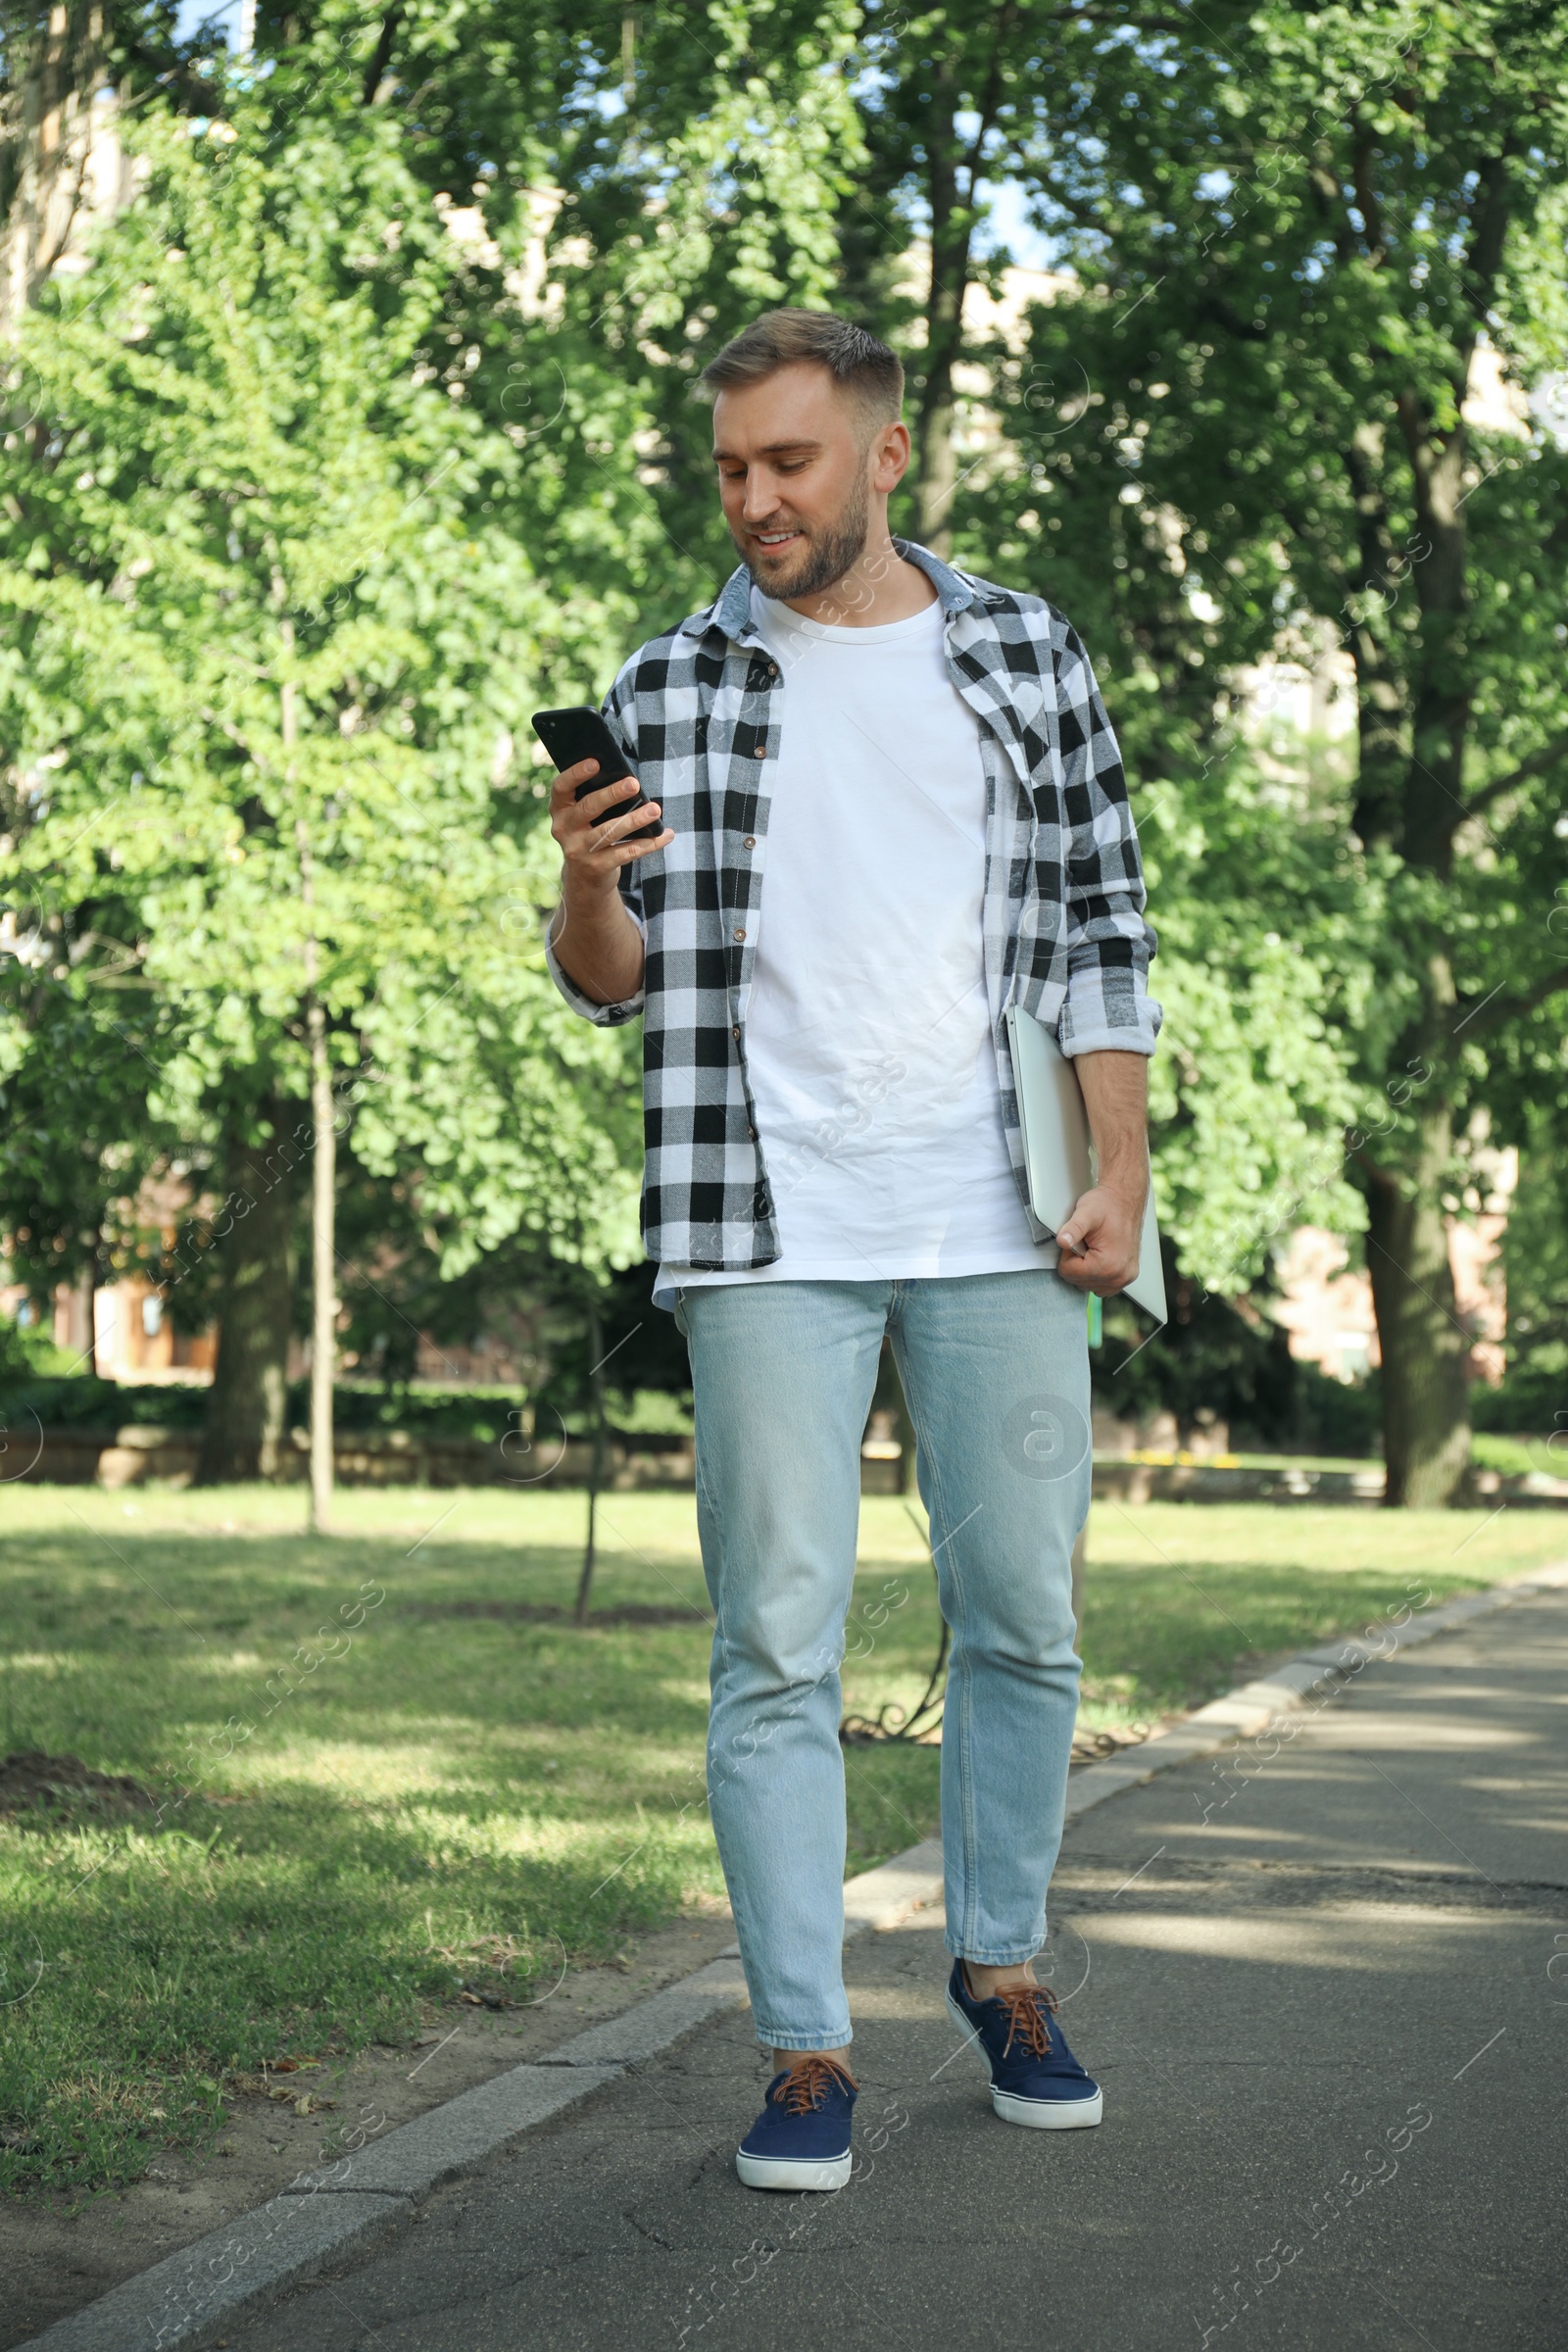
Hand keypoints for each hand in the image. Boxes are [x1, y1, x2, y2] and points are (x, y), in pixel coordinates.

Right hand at [549, 758, 671, 905]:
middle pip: (588, 807)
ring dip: (634, 820)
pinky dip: (648, 844)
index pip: (561, 787)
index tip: (596, 762)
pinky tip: (664, 835)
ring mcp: (578, 850)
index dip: (576, 774)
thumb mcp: (584, 816)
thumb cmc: (590, 833)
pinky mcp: (596, 867)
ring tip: (654, 810)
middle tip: (634, 784)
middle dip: (612, 794)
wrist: (584, 878)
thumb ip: (595, 798)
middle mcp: (564, 829)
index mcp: (559, 809)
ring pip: (609, 832)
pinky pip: (625, 853)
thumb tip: (627, 780)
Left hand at [1055, 1179, 1143, 1295]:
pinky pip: (1102, 1286)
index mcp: (1108, 1265)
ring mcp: (1125, 1278)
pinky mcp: (1128, 1276)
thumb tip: (1062, 1242)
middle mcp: (1120, 1276)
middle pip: (1078, 1281)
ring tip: (1094, 1248)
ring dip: (1086, 1269)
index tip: (1078, 1241)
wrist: (1125, 1200)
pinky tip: (1100, 1256)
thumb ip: (1072, 1229)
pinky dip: (1096, 1274)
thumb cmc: (1106, 1205)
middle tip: (1087, 1243)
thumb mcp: (1086, 1212)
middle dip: (1077, 1263)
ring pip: (1089, 1285)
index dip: (1067, 1255)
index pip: (1068, 1274)